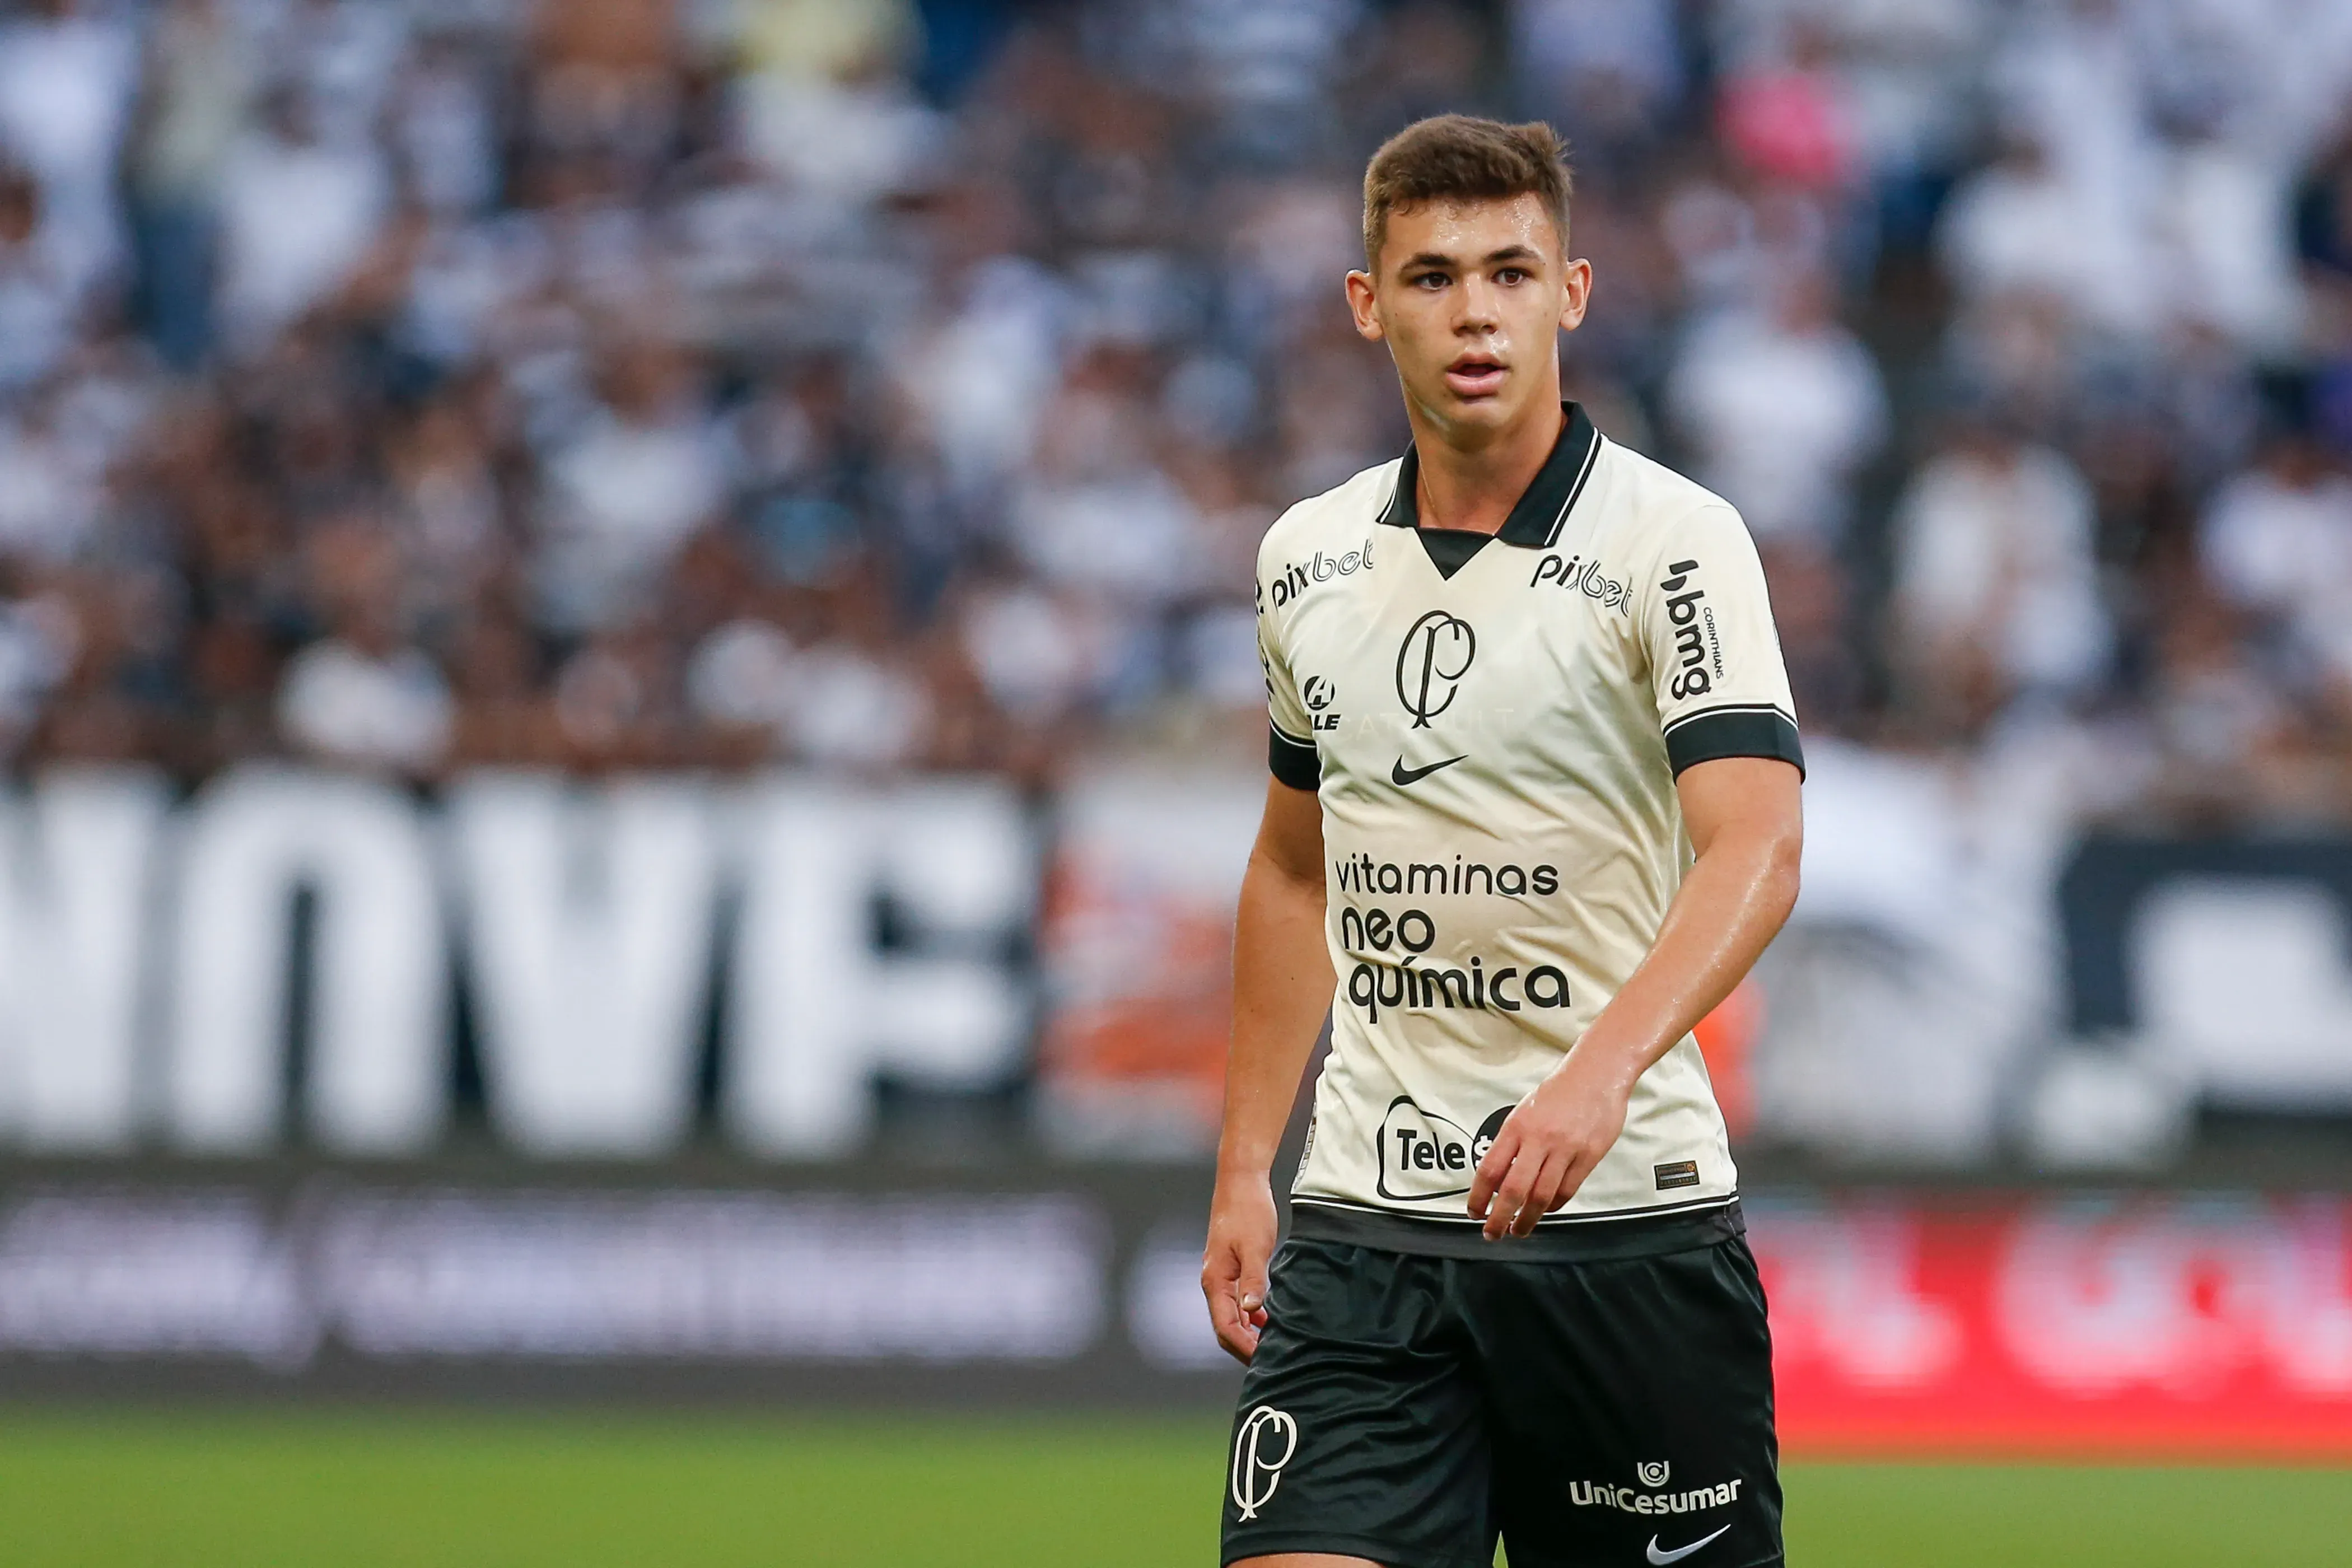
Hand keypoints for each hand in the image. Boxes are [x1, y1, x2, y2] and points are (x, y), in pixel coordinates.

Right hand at [1201, 1172, 1277, 1363]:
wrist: (1241, 1182)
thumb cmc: (1247, 1211)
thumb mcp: (1255, 1246)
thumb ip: (1253, 1280)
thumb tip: (1252, 1311)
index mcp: (1214, 1281)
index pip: (1225, 1328)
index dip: (1243, 1348)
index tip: (1265, 1361)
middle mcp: (1214, 1283)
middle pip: (1226, 1328)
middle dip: (1245, 1348)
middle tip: (1272, 1362)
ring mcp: (1222, 1278)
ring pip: (1233, 1317)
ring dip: (1250, 1333)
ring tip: (1275, 1346)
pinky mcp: (1232, 1270)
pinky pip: (1239, 1303)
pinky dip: (1253, 1316)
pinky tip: (1271, 1320)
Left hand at [1468, 1049, 1634, 1239]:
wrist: (1596, 1074)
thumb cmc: (1559, 1093)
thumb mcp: (1524, 1112)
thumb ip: (1511, 1144)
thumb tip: (1496, 1179)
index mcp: (1516, 1126)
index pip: (1489, 1169)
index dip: (1478, 1196)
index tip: (1474, 1212)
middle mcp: (1539, 1139)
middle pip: (1513, 1190)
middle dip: (1499, 1218)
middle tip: (1493, 1233)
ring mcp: (1565, 1149)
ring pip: (1541, 1197)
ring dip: (1527, 1219)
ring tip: (1519, 1229)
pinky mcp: (1588, 1156)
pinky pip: (1566, 1191)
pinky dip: (1553, 1206)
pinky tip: (1546, 1209)